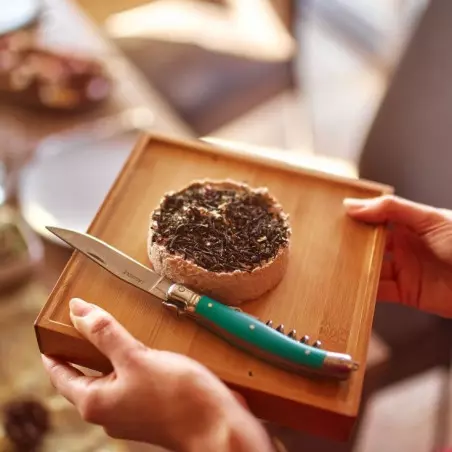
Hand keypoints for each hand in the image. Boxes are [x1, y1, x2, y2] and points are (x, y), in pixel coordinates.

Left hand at [41, 298, 273, 451]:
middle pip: (85, 376)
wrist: (219, 426)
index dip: (54, 352)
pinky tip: (144, 347)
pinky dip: (131, 362)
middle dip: (82, 350)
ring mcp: (131, 412)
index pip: (61, 375)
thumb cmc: (178, 396)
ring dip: (109, 354)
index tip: (52, 332)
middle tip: (82, 323)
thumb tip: (77, 310)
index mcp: (96, 402)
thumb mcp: (136, 357)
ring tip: (112, 330)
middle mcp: (109, 411)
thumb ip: (105, 333)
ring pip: (111, 377)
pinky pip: (132, 380)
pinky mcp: (151, 407)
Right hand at [344, 195, 451, 317]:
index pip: (374, 218)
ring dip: (353, 270)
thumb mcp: (429, 219)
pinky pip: (379, 292)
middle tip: (327, 245)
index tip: (333, 219)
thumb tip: (353, 205)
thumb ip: (391, 210)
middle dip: (350, 245)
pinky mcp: (406, 293)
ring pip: (370, 269)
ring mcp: (403, 270)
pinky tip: (351, 288)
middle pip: (369, 245)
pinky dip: (364, 293)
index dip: (355, 219)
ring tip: (333, 267)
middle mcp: (403, 246)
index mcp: (408, 224)